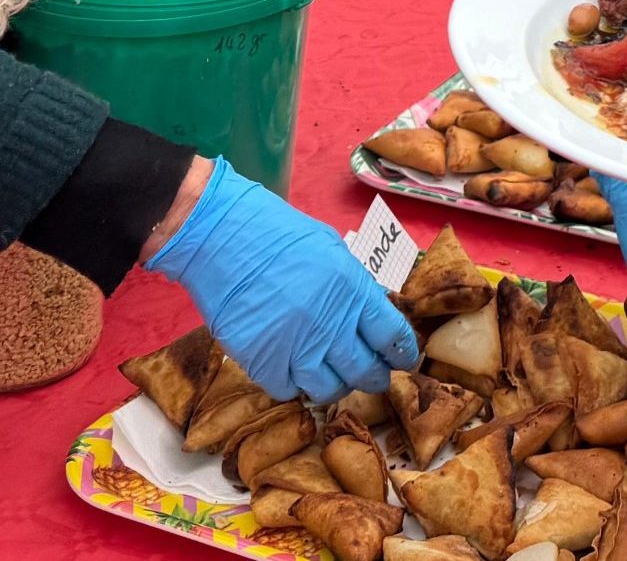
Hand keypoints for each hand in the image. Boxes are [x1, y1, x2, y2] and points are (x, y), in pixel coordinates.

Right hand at [146, 159, 417, 401]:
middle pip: (364, 370)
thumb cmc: (281, 236)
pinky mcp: (261, 361)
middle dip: (374, 378)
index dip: (401, 353)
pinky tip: (292, 370)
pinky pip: (287, 390)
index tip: (402, 360)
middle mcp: (329, 324)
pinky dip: (292, 384)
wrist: (224, 236)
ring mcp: (294, 347)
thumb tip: (373, 319)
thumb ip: (355, 288)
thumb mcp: (334, 251)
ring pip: (328, 389)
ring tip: (332, 378)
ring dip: (334, 386)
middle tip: (372, 378)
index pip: (392, 336)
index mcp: (353, 291)